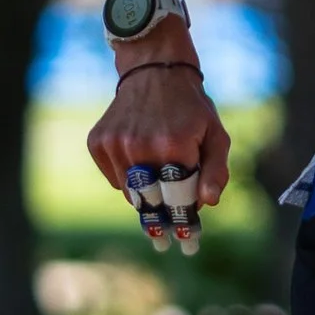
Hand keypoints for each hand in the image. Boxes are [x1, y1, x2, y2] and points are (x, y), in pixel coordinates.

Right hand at [87, 57, 231, 227]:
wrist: (153, 70)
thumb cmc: (190, 107)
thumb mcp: (215, 133)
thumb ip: (216, 170)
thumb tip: (208, 203)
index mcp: (175, 145)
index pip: (179, 199)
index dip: (184, 223)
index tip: (187, 244)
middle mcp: (141, 146)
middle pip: (151, 202)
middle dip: (161, 220)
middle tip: (165, 241)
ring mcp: (116, 144)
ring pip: (131, 193)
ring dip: (145, 197)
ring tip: (156, 195)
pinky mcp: (98, 142)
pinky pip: (115, 179)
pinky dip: (128, 179)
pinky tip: (139, 163)